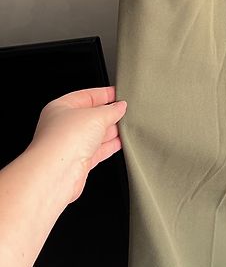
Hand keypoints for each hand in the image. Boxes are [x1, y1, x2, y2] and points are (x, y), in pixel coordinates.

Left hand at [26, 85, 126, 205]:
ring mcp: (70, 145)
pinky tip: (120, 143)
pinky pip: (97, 151)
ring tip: (128, 126)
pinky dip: (109, 146)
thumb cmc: (65, 139)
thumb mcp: (96, 116)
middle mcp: (63, 126)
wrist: (56, 173)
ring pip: (95, 135)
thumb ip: (111, 110)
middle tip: (126, 111)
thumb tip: (120, 107)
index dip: (103, 94)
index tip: (118, 94)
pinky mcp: (78, 162)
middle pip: (91, 116)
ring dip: (111, 131)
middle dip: (109, 114)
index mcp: (60, 108)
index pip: (86, 96)